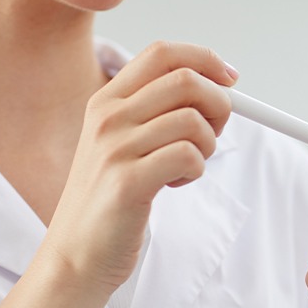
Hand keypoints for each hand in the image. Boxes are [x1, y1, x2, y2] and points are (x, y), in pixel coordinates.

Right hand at [45, 41, 237, 294]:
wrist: (77, 254)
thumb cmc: (109, 200)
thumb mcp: (122, 144)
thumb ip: (157, 114)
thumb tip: (217, 89)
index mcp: (106, 101)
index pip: (163, 53)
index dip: (206, 60)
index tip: (230, 79)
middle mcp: (108, 117)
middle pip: (186, 81)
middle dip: (218, 105)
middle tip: (212, 135)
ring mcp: (115, 148)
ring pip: (193, 121)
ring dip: (206, 146)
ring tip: (186, 167)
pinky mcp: (128, 182)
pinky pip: (189, 156)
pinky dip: (196, 170)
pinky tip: (175, 183)